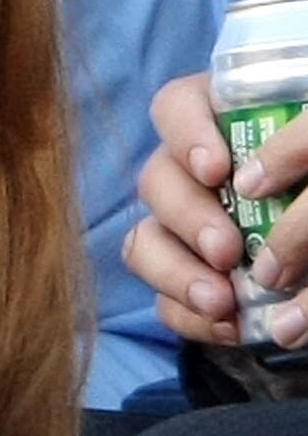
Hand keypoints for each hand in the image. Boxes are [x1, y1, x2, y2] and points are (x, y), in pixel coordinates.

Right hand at [130, 72, 307, 350]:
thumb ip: (298, 153)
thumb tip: (253, 185)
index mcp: (219, 120)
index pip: (176, 109)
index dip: (186, 136)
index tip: (217, 170)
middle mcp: (188, 171)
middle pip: (157, 181)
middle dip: (188, 219)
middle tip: (227, 250)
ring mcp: (179, 227)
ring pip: (144, 242)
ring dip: (176, 273)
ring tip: (220, 300)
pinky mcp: (185, 277)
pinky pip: (163, 299)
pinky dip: (190, 316)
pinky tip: (230, 326)